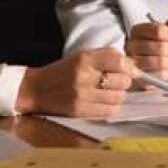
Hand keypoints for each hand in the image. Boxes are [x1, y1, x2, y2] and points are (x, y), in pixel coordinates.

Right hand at [15, 47, 136, 117]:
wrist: (35, 89)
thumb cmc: (62, 72)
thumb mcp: (81, 57)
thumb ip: (106, 57)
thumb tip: (132, 66)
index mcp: (84, 59)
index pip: (118, 60)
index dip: (129, 67)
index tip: (131, 70)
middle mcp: (83, 76)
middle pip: (122, 80)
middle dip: (125, 82)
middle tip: (118, 82)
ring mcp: (81, 95)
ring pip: (118, 97)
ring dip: (119, 95)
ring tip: (110, 93)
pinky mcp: (79, 110)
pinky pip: (109, 111)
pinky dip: (112, 107)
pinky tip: (104, 103)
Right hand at [125, 18, 167, 83]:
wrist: (155, 71)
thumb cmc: (161, 51)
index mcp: (138, 30)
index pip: (158, 30)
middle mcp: (131, 45)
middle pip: (160, 47)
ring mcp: (132, 63)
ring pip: (159, 62)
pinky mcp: (138, 79)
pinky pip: (158, 76)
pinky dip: (167, 73)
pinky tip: (166, 71)